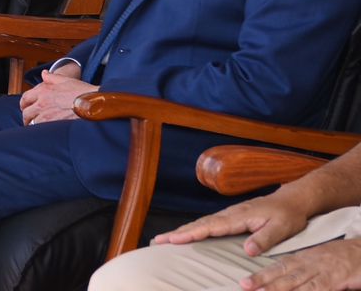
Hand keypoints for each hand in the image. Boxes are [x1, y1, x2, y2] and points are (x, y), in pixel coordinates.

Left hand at [18, 68, 94, 124]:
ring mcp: (47, 115)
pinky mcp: (53, 125)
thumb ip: (52, 77)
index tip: (25, 107)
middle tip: (28, 119)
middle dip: (26, 116)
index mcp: (43, 91)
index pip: (25, 98)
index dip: (24, 103)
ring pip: (32, 122)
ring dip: (33, 124)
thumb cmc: (82, 92)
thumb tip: (44, 73)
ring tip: (36, 127)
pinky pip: (40, 129)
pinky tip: (44, 131)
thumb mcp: (66, 80)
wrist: (94, 104)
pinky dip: (40, 130)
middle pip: (26, 112)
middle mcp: (42, 103)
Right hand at [152, 189, 314, 257]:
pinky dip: (195, 229)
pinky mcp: (232, 218)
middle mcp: (230, 214)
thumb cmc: (288, 215)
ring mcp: (230, 215)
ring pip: (202, 223)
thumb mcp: (282, 228)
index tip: (173, 239)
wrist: (292, 200)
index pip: (210, 227)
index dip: (191, 233)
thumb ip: (264, 238)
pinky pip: (209, 224)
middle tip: (157, 240)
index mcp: (239, 217)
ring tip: (166, 239)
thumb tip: (247, 250)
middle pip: (199, 224)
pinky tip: (189, 234)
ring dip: (183, 231)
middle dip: (177, 232)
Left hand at [239, 236, 360, 288]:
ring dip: (279, 288)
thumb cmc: (343, 259)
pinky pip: (318, 288)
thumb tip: (287, 280)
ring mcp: (322, 271)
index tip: (246, 282)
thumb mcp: (320, 262)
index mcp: (304, 259)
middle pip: (283, 273)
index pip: (279, 267)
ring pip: (297, 281)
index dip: (263, 275)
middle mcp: (309, 264)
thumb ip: (304, 271)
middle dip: (263, 281)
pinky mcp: (335, 279)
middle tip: (245, 286)